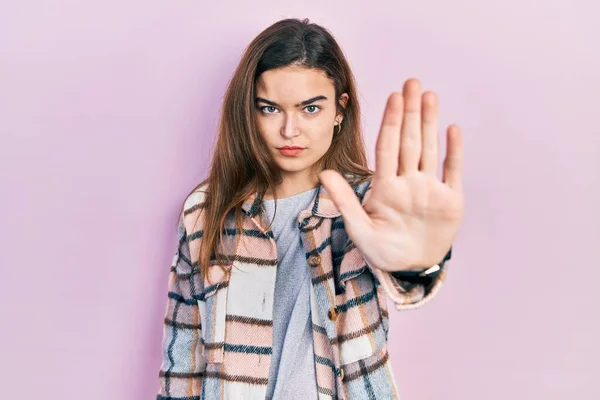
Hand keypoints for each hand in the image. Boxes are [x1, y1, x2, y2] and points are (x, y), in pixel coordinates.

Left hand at [319, 78, 463, 271]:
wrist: (410, 268)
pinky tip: (453, 129)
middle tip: (411, 82)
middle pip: (410, 141)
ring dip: (430, 122)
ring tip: (429, 95)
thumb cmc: (382, 250)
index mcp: (386, 187)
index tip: (392, 97)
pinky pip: (452, 171)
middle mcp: (408, 182)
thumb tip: (324, 174)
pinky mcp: (451, 200)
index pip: (388, 147)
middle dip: (410, 112)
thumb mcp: (360, 229)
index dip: (390, 122)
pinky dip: (454, 151)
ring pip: (430, 149)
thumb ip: (345, 201)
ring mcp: (430, 189)